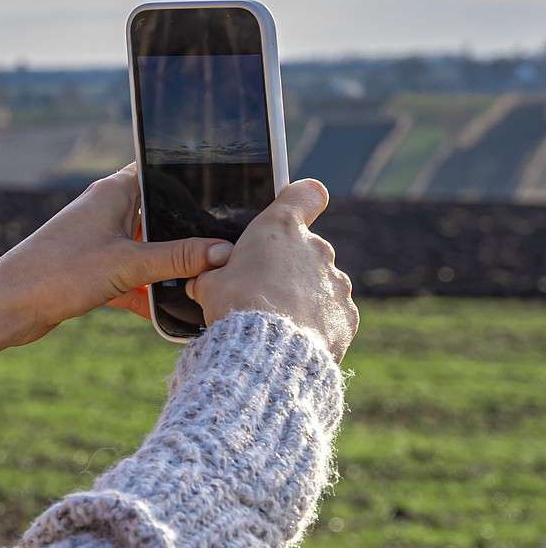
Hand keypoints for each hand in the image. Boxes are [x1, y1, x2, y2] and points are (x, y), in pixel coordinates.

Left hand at [0, 165, 233, 366]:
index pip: (160, 172)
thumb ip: (177, 258)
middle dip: (185, 234)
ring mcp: (97, 242)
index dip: (191, 180)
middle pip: (157, 215)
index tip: (225, 196)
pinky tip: (169, 315)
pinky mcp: (90, 271)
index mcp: (114, 193)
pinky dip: (145, 294)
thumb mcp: (128, 264)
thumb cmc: (59, 273)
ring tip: (202, 284)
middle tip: (224, 249)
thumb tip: (223, 252)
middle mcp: (105, 211)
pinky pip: (128, 279)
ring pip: (144, 250)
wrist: (7, 307)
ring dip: (165, 269)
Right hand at [186, 180, 357, 362]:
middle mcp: (316, 248)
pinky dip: (316, 323)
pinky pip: (331, 313)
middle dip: (288, 267)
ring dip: (303, 296)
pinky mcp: (346, 315)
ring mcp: (336, 282)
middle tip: (261, 292)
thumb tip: (203, 280)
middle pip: (306, 248)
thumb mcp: (209, 285)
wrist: (267, 352)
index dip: (301, 200)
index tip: (293, 213)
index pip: (306, 194)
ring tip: (277, 321)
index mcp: (281, 229)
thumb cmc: (235, 308)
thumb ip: (213, 275)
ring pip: (320, 283)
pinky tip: (294, 337)